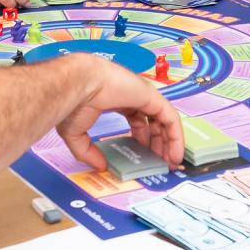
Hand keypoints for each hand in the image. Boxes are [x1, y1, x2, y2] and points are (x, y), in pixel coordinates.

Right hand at [55, 56, 184, 169]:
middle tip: (160, 163)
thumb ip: (88, 151)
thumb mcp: (76, 134)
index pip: (137, 121)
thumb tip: (101, 165)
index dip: (143, 140)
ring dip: (170, 143)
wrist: (79, 84)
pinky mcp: (152, 97)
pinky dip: (176, 137)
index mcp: (117, 101)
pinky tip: (174, 153)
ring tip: (169, 163)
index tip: (145, 157)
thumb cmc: (73, 101)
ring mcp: (144, 96)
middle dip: (158, 144)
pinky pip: (171, 118)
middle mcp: (133, 97)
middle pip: (153, 122)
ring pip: (165, 121)